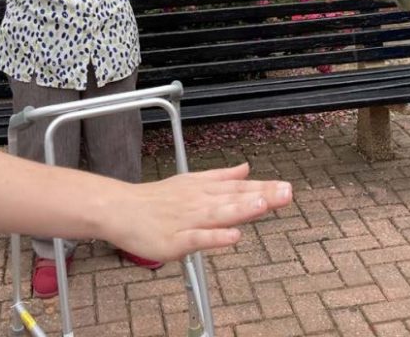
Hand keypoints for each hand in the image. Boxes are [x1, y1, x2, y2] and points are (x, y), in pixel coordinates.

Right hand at [103, 163, 291, 260]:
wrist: (122, 209)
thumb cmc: (157, 199)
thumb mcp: (192, 181)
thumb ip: (221, 177)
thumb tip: (246, 168)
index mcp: (205, 190)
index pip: (239, 188)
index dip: (264, 188)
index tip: (287, 187)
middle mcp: (200, 202)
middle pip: (234, 199)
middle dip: (262, 196)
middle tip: (286, 192)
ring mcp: (188, 220)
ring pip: (218, 214)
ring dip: (242, 209)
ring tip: (264, 204)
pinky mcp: (175, 240)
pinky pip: (197, 239)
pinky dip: (215, 237)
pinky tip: (232, 236)